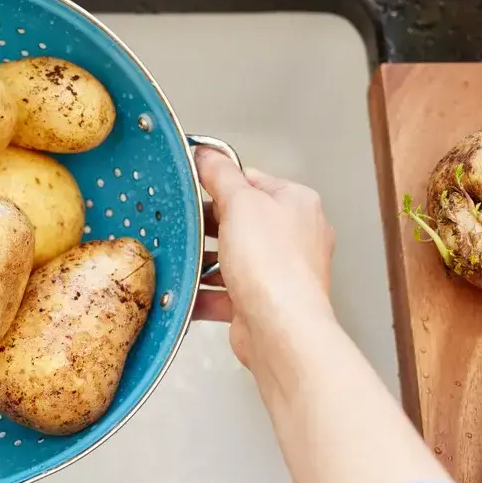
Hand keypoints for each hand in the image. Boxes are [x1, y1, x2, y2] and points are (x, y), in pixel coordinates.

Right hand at [193, 149, 335, 372]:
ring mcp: (279, 272)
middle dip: (209, 227)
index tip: (194, 187)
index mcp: (297, 204)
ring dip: (205, 261)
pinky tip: (186, 292)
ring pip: (232, 258)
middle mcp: (294, 237)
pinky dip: (204, 292)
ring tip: (184, 260)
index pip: (253, 181)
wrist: (280, 329)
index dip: (221, 183)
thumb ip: (221, 175)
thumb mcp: (240, 203)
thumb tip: (208, 154)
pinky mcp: (262, 302)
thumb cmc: (274, 266)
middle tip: (186, 226)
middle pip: (241, 220)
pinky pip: (226, 292)